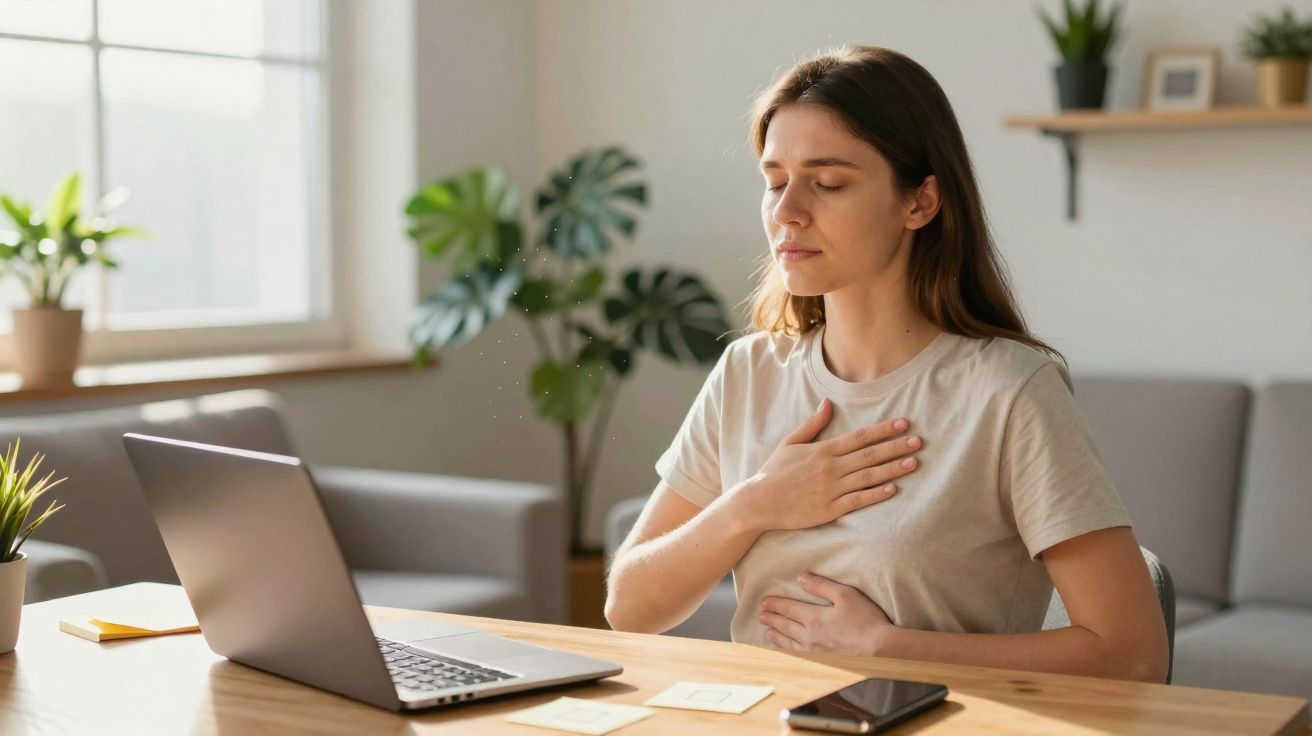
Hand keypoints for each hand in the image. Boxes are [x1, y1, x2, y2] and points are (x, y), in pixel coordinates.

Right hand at [726, 398, 922, 533]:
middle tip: (919, 441)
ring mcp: (832, 489)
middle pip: (870, 454)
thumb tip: (827, 404)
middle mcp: (831, 468)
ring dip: (893, 469)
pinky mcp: (831, 509)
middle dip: (896, 446)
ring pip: (869, 476)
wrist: (759, 501)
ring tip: (914, 462)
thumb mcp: (790, 443)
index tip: (903, 423)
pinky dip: (877, 494)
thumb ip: (812, 424)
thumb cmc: (774, 472)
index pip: (860, 436)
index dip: (884, 429)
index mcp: (823, 450)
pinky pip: (858, 500)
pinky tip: (894, 488)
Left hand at [758, 571, 894, 655]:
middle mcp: (810, 637)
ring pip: (789, 643)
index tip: (764, 602)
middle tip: (761, 616)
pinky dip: (788, 652)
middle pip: (786, 626)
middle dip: (772, 620)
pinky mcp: (823, 662)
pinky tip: (787, 651)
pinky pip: (799, 656)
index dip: (776, 604)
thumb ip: (821, 586)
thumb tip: (801, 577)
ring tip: (768, 633)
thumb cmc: (865, 620)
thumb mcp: (845, 595)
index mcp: (814, 618)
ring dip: (777, 636)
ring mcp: (815, 652)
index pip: (789, 609)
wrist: (880, 650)